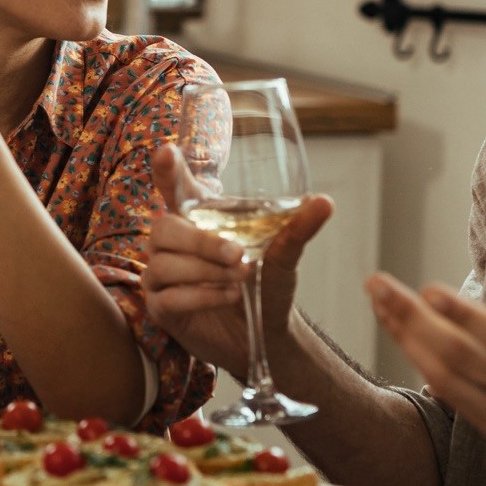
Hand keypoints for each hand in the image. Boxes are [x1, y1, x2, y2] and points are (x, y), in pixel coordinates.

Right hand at [140, 143, 332, 375]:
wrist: (267, 333)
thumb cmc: (267, 285)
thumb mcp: (284, 254)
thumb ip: (297, 228)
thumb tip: (324, 202)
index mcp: (196, 219)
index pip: (174, 188)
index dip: (166, 170)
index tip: (167, 151)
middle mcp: (171, 243)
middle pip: (165, 228)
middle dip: (202, 242)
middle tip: (238, 255)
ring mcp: (161, 275)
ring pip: (165, 263)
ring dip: (207, 272)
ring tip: (241, 280)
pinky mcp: (160, 307)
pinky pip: (170, 297)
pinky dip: (202, 296)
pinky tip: (229, 297)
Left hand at [367, 244, 485, 485]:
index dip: (463, 316)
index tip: (428, 290)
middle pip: (459, 357)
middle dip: (412, 320)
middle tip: (376, 285)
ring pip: (448, 380)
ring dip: (408, 342)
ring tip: (380, 306)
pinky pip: (457, 403)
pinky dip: (428, 374)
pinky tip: (406, 344)